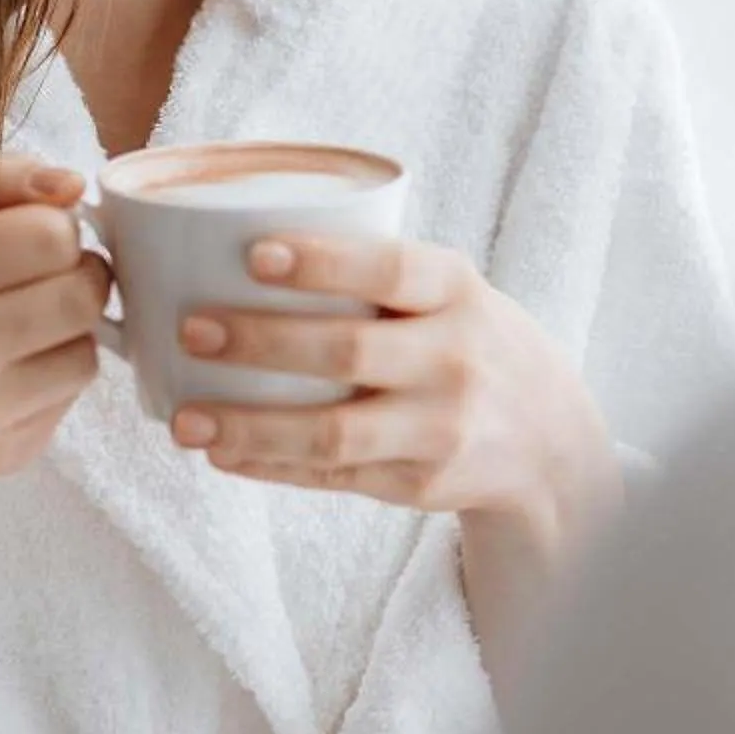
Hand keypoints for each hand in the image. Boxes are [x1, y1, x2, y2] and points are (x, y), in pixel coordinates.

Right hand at [0, 148, 112, 479]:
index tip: (36, 242)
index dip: (58, 231)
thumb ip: (2, 182)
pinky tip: (14, 374)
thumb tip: (72, 183)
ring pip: (87, 353)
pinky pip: (70, 401)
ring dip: (72, 334)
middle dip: (81, 279)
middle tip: (51, 281)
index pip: (54, 235)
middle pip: (85, 295)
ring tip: (27, 330)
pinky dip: (54, 380)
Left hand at [167, 236, 619, 544]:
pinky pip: (331, 477)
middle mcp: (456, 359)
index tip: (255, 253)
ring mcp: (440, 428)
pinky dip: (270, 466)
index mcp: (458, 292)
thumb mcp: (452, 293)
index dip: (322, 262)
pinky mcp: (418, 484)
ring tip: (185, 419)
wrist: (549, 439)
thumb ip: (377, 277)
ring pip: (332, 432)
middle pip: (349, 351)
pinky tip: (222, 454)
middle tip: (192, 328)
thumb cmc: (468, 341)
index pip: (391, 269)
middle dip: (261, 341)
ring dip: (249, 425)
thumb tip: (237, 249)